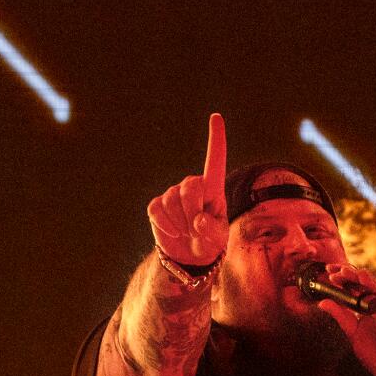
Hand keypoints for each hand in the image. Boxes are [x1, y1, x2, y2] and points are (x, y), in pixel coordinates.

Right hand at [147, 113, 228, 268]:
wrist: (189, 258)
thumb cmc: (209, 243)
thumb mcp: (218, 240)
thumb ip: (213, 231)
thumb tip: (198, 221)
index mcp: (213, 189)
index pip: (215, 160)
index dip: (216, 139)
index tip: (216, 117)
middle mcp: (193, 186)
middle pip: (190, 187)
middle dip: (193, 211)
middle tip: (196, 230)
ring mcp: (173, 195)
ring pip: (172, 201)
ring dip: (181, 223)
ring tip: (186, 234)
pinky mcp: (157, 206)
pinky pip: (158, 210)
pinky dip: (165, 225)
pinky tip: (173, 233)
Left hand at [312, 264, 375, 375]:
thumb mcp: (353, 333)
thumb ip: (341, 316)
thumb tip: (323, 302)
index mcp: (368, 309)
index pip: (354, 288)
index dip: (342, 279)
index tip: (327, 274)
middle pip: (363, 283)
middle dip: (347, 274)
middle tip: (331, 270)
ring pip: (373, 285)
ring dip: (358, 276)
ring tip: (343, 271)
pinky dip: (373, 285)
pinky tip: (362, 277)